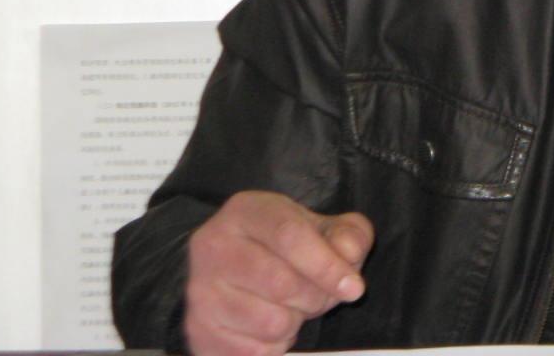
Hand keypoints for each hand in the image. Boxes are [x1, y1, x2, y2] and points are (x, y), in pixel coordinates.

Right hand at [184, 190, 373, 355]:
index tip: (355, 288)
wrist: (238, 271)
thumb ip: (349, 235)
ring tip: (291, 307)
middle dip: (315, 297)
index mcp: (245, 211)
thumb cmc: (289, 247)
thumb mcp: (326, 228)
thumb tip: (348, 254)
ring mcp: (199, 291)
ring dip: (295, 322)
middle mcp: (212, 247)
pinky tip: (270, 325)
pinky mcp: (198, 331)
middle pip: (281, 283)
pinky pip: (254, 352)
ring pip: (269, 323)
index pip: (289, 236)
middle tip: (318, 295)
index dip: (327, 266)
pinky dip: (275, 346)